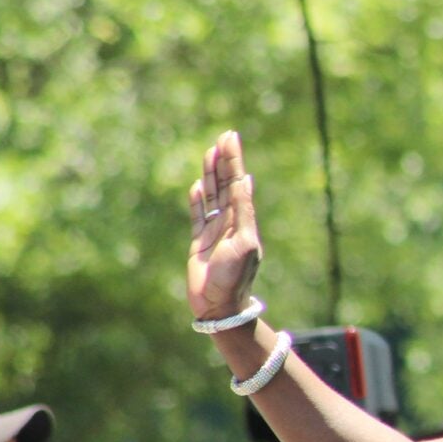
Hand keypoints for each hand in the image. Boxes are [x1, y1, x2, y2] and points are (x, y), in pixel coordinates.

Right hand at [187, 130, 262, 320]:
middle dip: (225, 161)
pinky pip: (197, 216)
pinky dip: (197, 200)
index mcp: (243, 221)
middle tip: (224, 136)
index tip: (232, 139)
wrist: (219, 305)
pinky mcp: (199, 243)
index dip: (234, 161)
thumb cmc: (235, 276)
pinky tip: (199, 185)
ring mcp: (214, 232)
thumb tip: (245, 182)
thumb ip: (242, 212)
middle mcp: (230, 223)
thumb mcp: (243, 241)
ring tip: (211, 152)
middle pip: (225, 185)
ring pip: (212, 197)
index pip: (237, 183)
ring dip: (211, 175)